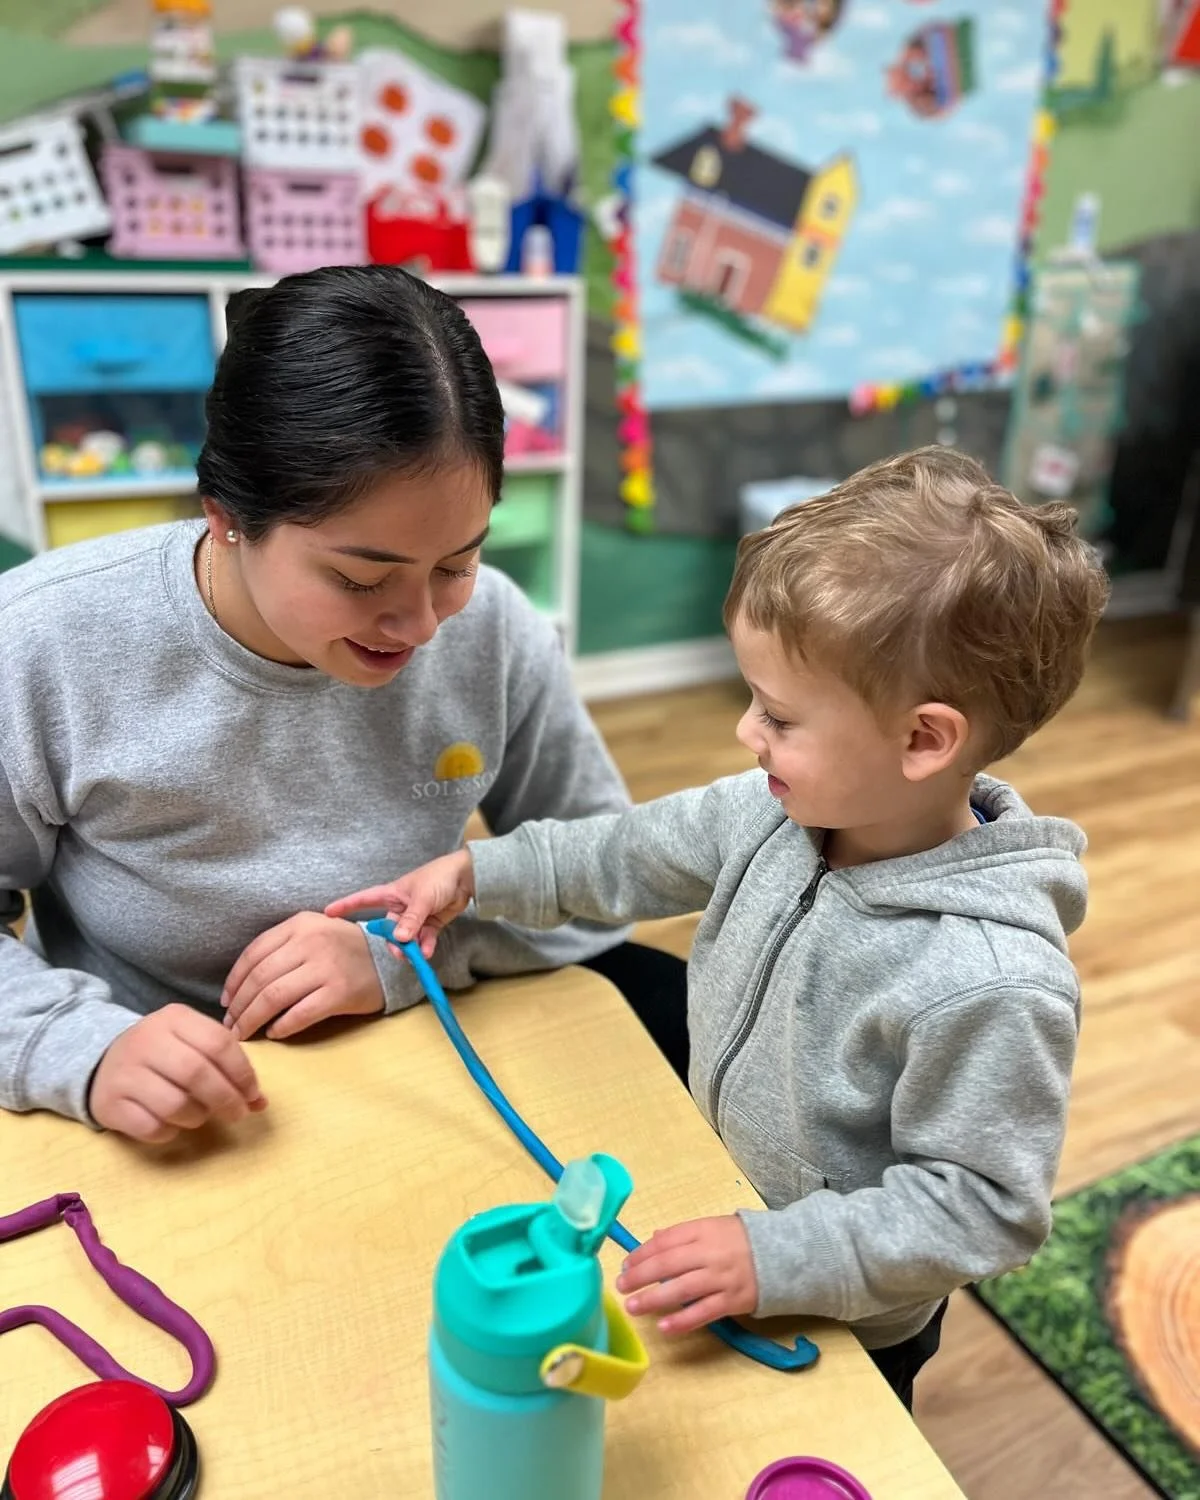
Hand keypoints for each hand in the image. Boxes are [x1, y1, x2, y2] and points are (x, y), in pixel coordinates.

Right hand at [89, 1004, 266, 1144]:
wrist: (102, 1061)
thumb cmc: (162, 1054)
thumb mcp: (193, 1045)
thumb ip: (227, 1067)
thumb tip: (260, 1103)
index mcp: (174, 1018)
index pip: (218, 1042)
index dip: (242, 1072)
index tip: (252, 1094)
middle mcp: (147, 1040)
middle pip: (197, 1073)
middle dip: (226, 1099)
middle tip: (238, 1115)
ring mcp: (125, 1072)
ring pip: (174, 1104)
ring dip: (197, 1117)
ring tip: (200, 1116)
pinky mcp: (109, 1103)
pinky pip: (150, 1127)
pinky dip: (169, 1132)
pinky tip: (171, 1125)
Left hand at [222, 912, 383, 1040]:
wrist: (390, 961)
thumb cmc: (345, 950)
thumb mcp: (314, 932)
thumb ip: (282, 947)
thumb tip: (241, 984)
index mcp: (300, 924)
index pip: (254, 953)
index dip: (234, 981)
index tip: (226, 1001)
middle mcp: (310, 942)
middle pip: (260, 978)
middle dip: (239, 1006)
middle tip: (230, 1025)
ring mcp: (325, 967)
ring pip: (274, 996)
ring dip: (252, 1019)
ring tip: (244, 1033)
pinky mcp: (339, 992)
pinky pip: (299, 1014)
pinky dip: (281, 1027)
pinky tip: (274, 1033)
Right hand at [324, 850, 475, 958]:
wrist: (467, 877)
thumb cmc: (439, 878)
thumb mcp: (422, 899)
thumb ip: (411, 920)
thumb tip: (399, 939)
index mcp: (392, 893)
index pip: (363, 900)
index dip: (346, 906)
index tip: (327, 913)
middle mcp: (401, 906)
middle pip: (388, 928)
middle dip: (392, 942)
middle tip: (400, 952)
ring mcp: (416, 916)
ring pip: (406, 937)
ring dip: (410, 948)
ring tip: (416, 956)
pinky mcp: (431, 923)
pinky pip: (423, 939)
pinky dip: (425, 946)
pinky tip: (427, 953)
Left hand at [615, 1215, 757, 1335]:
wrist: (785, 1254)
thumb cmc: (742, 1240)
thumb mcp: (713, 1227)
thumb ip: (683, 1234)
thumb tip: (653, 1240)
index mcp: (703, 1230)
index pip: (666, 1241)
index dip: (642, 1253)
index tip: (625, 1265)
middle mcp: (710, 1253)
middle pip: (669, 1263)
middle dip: (641, 1275)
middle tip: (620, 1286)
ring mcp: (721, 1278)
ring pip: (682, 1289)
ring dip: (654, 1299)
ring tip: (632, 1307)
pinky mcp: (732, 1300)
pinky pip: (703, 1312)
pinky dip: (682, 1320)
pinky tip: (664, 1326)